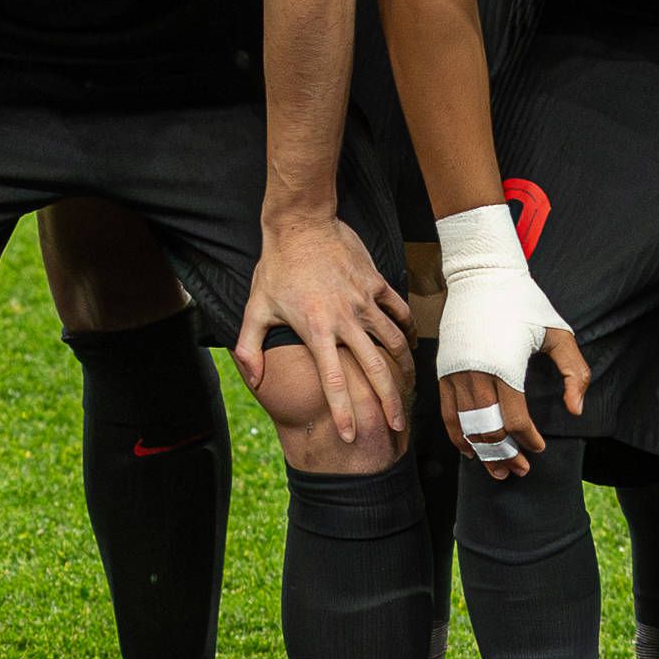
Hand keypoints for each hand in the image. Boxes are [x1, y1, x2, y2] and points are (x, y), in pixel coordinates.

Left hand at [238, 208, 411, 452]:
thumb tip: (251, 379)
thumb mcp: (256, 308)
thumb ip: (250, 347)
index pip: (335, 381)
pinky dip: (407, 330)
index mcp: (317, 330)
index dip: (344, 412)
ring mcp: (365, 301)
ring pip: (395, 341)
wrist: (301, 223)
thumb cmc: (277, 267)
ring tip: (409, 388)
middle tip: (397, 425)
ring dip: (404, 369)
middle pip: (376, 369)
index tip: (351, 435)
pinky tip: (408, 344)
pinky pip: (399, 311)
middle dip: (389, 402)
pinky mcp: (376, 283)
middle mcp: (346, 319)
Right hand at [430, 201, 579, 480]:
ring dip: (482, 452)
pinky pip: (447, 413)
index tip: (538, 447)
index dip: (528, 439)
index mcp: (505, 365)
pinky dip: (457, 435)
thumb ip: (574, 372)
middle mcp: (476, 374)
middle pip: (488, 430)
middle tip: (519, 470)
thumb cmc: (523, 301)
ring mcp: (456, 373)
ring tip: (496, 470)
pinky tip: (470, 449)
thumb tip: (575, 410)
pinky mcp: (443, 370)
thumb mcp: (558, 332)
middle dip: (504, 455)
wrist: (480, 274)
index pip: (515, 418)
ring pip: (466, 426)